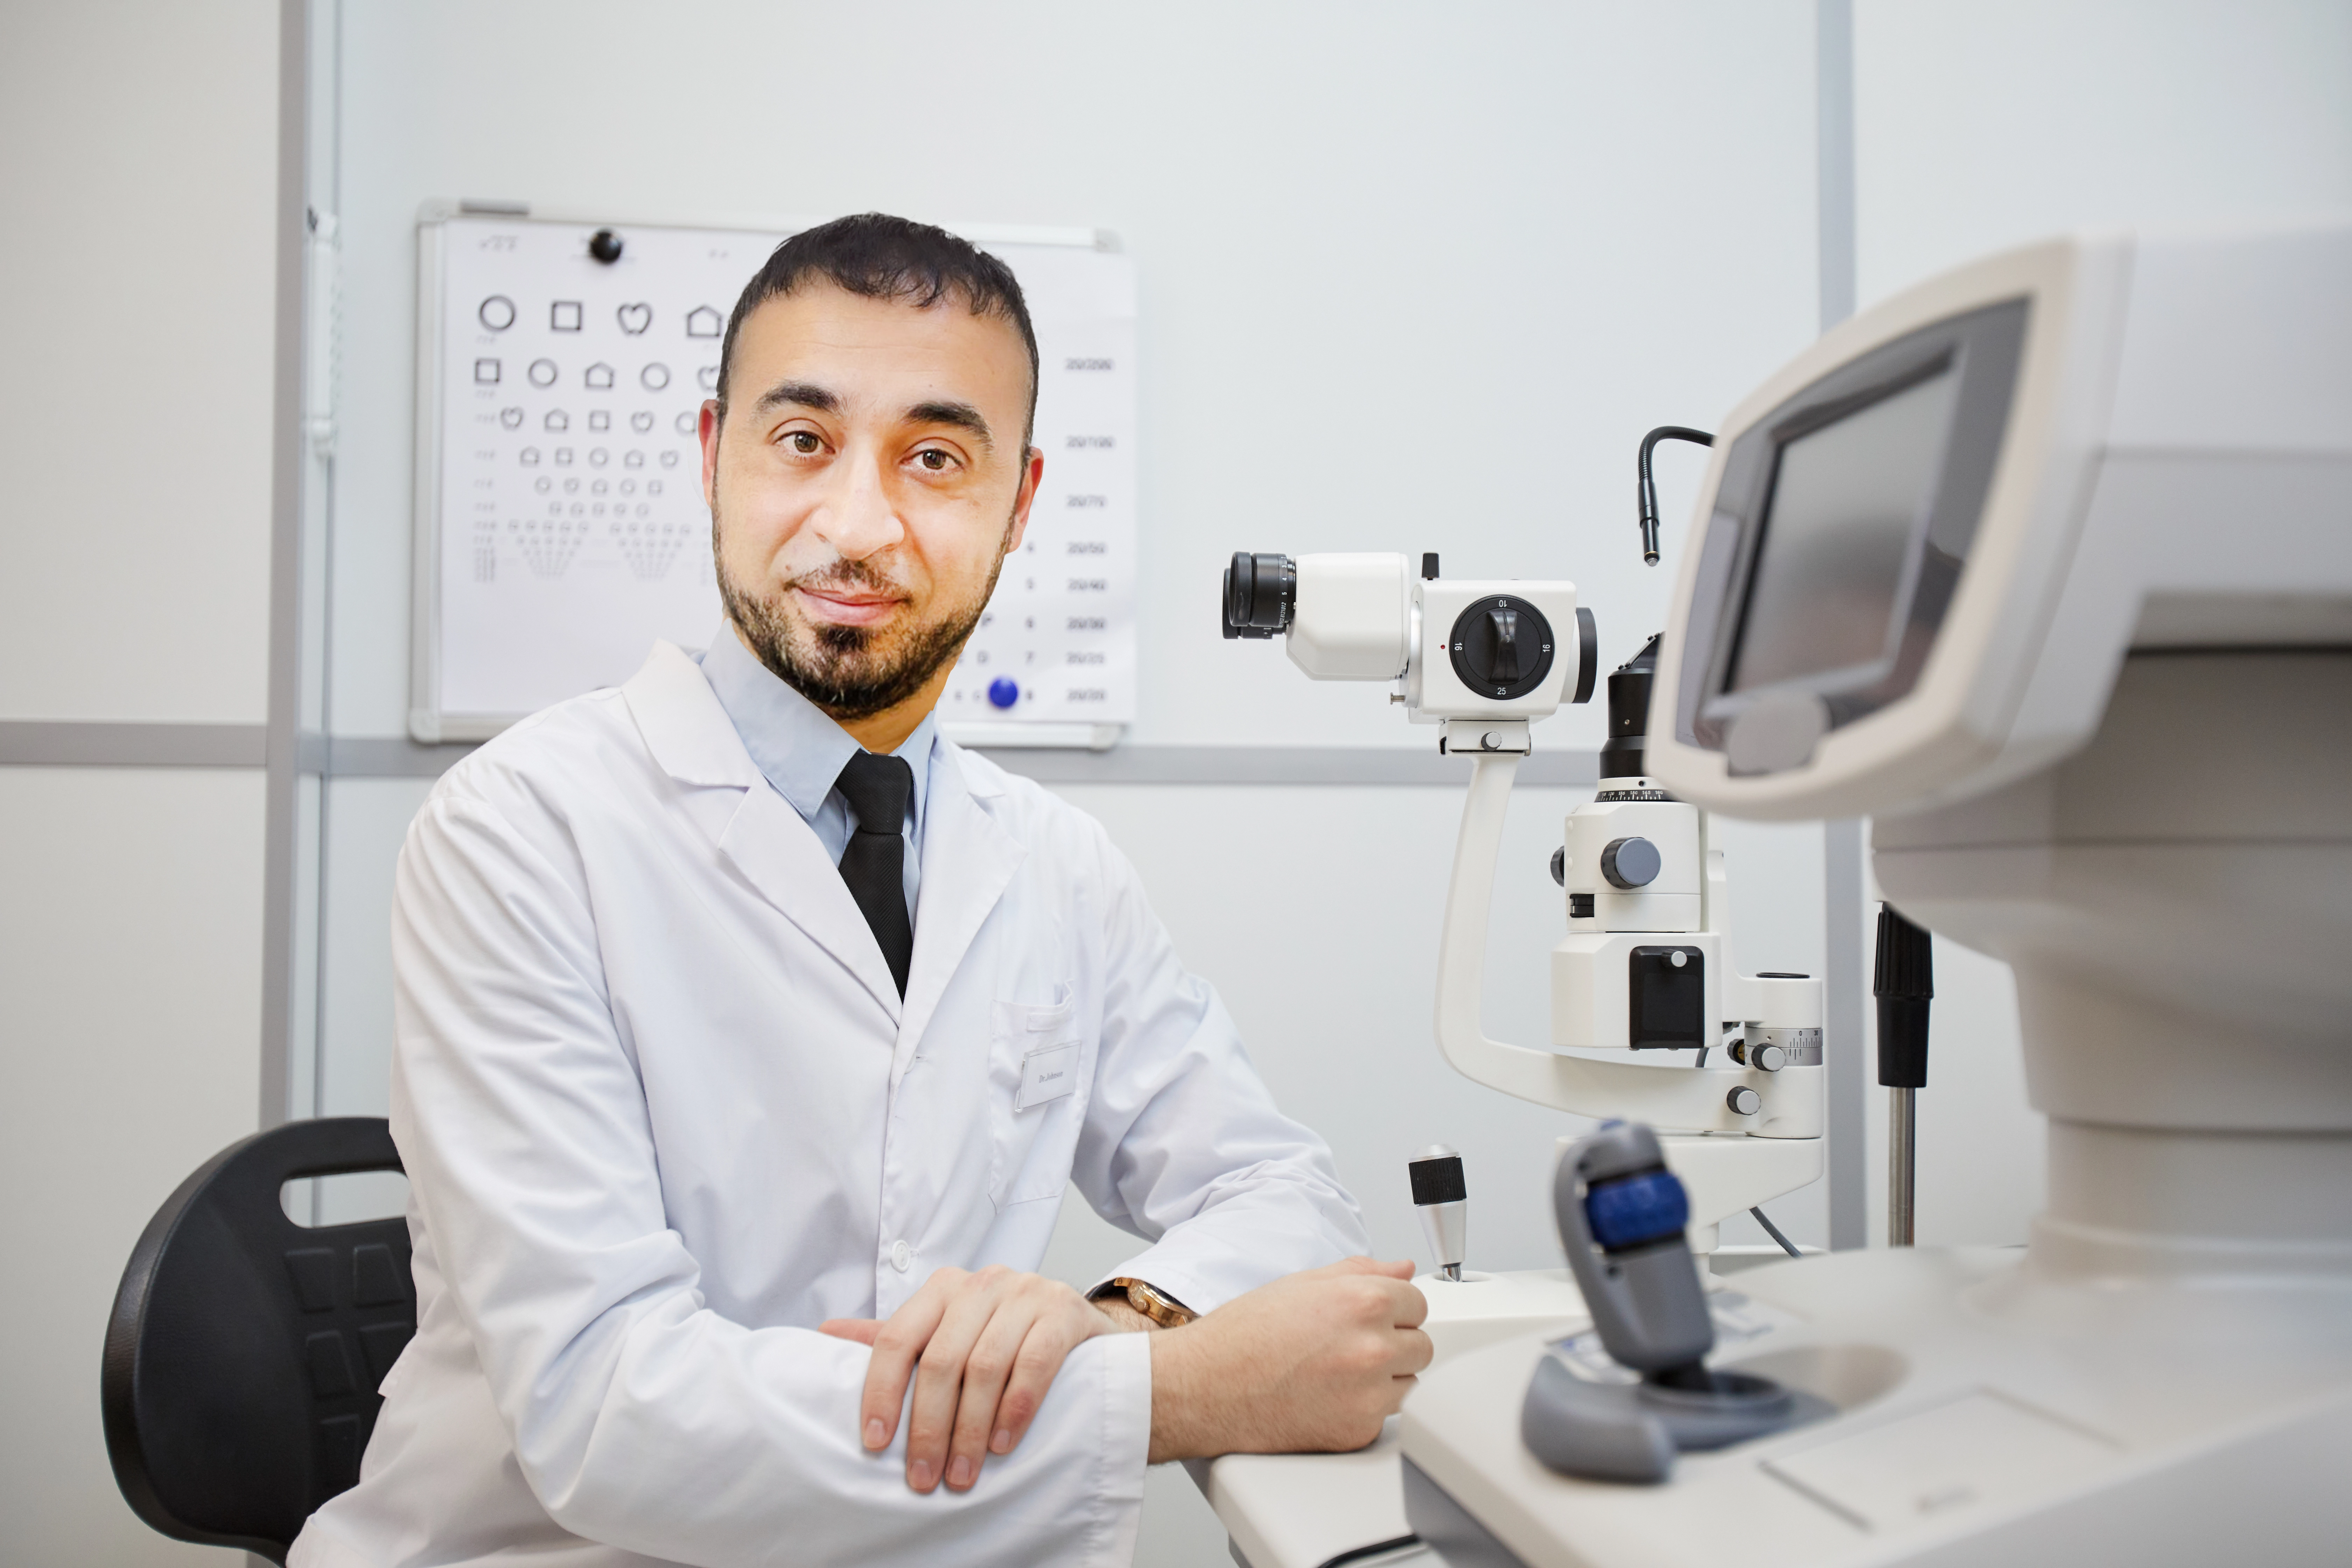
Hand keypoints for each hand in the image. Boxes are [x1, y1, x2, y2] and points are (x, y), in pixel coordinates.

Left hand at [819, 1265, 1115, 1492]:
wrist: (1078, 1327)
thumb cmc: (1003, 1336)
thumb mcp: (947, 1333)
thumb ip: (895, 1338)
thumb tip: (824, 1334)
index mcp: (943, 1288)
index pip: (897, 1338)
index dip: (880, 1392)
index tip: (873, 1442)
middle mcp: (982, 1283)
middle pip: (940, 1359)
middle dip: (927, 1426)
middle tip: (922, 1477)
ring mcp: (1026, 1293)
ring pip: (984, 1366)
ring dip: (969, 1429)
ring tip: (962, 1474)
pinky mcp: (1064, 1311)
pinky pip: (1033, 1363)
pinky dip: (1014, 1408)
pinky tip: (1001, 1444)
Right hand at [1146, 1257, 1429, 1462]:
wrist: (1206, 1388)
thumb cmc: (1244, 1335)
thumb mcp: (1301, 1284)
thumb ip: (1361, 1271)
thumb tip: (1401, 1269)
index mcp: (1363, 1302)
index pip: (1419, 1302)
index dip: (1392, 1309)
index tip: (1371, 1318)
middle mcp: (1373, 1348)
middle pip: (1422, 1346)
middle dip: (1394, 1344)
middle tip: (1350, 1347)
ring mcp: (1369, 1395)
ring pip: (1410, 1384)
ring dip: (1386, 1380)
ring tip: (1337, 1373)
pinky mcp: (1358, 1432)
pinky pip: (1385, 1418)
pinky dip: (1364, 1410)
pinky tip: (1328, 1399)